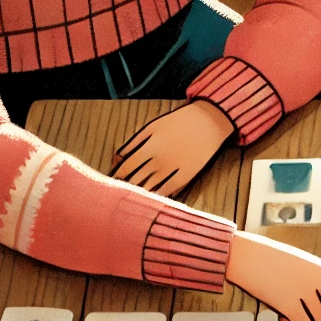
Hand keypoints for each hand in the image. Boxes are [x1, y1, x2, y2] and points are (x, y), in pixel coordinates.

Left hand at [112, 102, 233, 196]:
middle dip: (127, 186)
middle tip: (120, 193)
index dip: (119, 176)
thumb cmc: (179, 122)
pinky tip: (154, 198)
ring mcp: (174, 170)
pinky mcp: (187, 176)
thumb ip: (135, 142)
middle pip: (138, 179)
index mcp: (149, 147)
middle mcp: (159, 161)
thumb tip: (119, 156)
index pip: (128, 166)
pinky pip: (170, 189)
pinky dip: (160, 194)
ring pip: (152, 187)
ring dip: (142, 193)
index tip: (112, 182)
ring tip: (133, 198)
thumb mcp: (153, 126)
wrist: (207, 123)